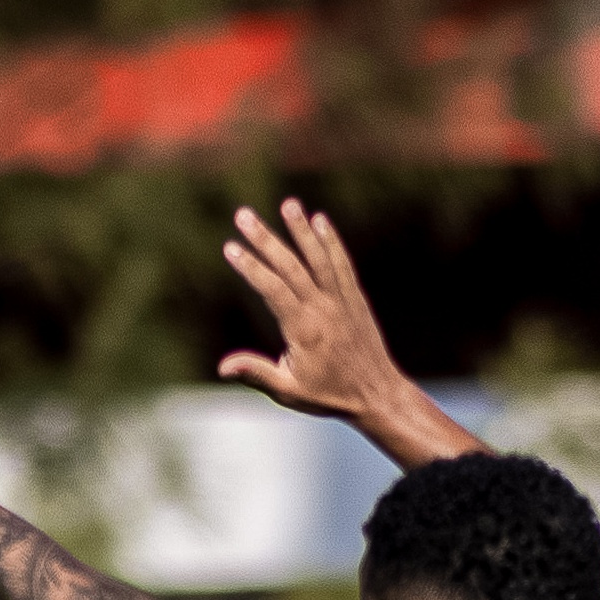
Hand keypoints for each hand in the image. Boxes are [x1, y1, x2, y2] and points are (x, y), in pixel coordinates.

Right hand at [217, 200, 451, 458]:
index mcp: (303, 329)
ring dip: (301, 229)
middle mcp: (323, 308)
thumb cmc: (329, 395)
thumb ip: (257, 373)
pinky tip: (320, 220)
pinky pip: (341, 263)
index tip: (231, 247)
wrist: (377, 394)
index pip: (272, 289)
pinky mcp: (354, 298)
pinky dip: (331, 241)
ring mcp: (341, 300)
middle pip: (290, 265)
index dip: (251, 267)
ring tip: (288, 204)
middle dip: (265, 238)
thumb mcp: (288, 392)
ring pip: (319, 257)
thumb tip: (222, 367)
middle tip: (243, 215)